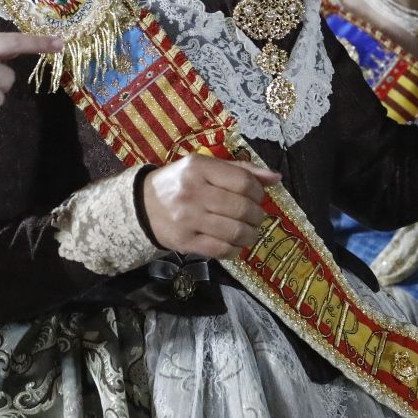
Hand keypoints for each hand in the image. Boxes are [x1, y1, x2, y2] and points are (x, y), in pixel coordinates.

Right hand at [142, 154, 281, 259]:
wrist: (142, 205)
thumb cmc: (179, 183)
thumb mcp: (204, 167)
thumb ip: (240, 170)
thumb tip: (275, 178)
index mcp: (198, 168)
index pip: (243, 182)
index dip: (259, 192)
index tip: (258, 197)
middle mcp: (193, 192)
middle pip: (242, 208)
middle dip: (257, 215)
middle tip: (256, 217)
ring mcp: (188, 219)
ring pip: (235, 231)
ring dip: (250, 234)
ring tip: (249, 232)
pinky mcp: (185, 242)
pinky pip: (221, 250)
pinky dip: (235, 249)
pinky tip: (234, 244)